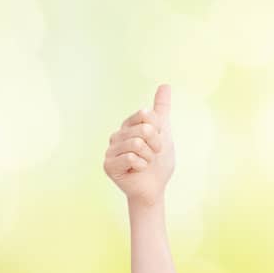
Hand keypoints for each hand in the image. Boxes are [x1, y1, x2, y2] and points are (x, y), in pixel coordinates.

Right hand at [104, 84, 173, 208]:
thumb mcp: (165, 132)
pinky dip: (142, 166)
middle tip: (152, 155)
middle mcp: (117, 135)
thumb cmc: (159, 162)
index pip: (147, 115)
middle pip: (144, 129)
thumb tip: (165, 84)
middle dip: (156, 145)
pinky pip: (131, 158)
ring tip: (145, 164)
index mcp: (129, 125)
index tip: (158, 142)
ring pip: (138, 144)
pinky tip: (137, 171)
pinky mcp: (108, 165)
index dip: (159, 131)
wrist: (155, 187)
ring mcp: (110, 149)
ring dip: (149, 157)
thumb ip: (162, 109)